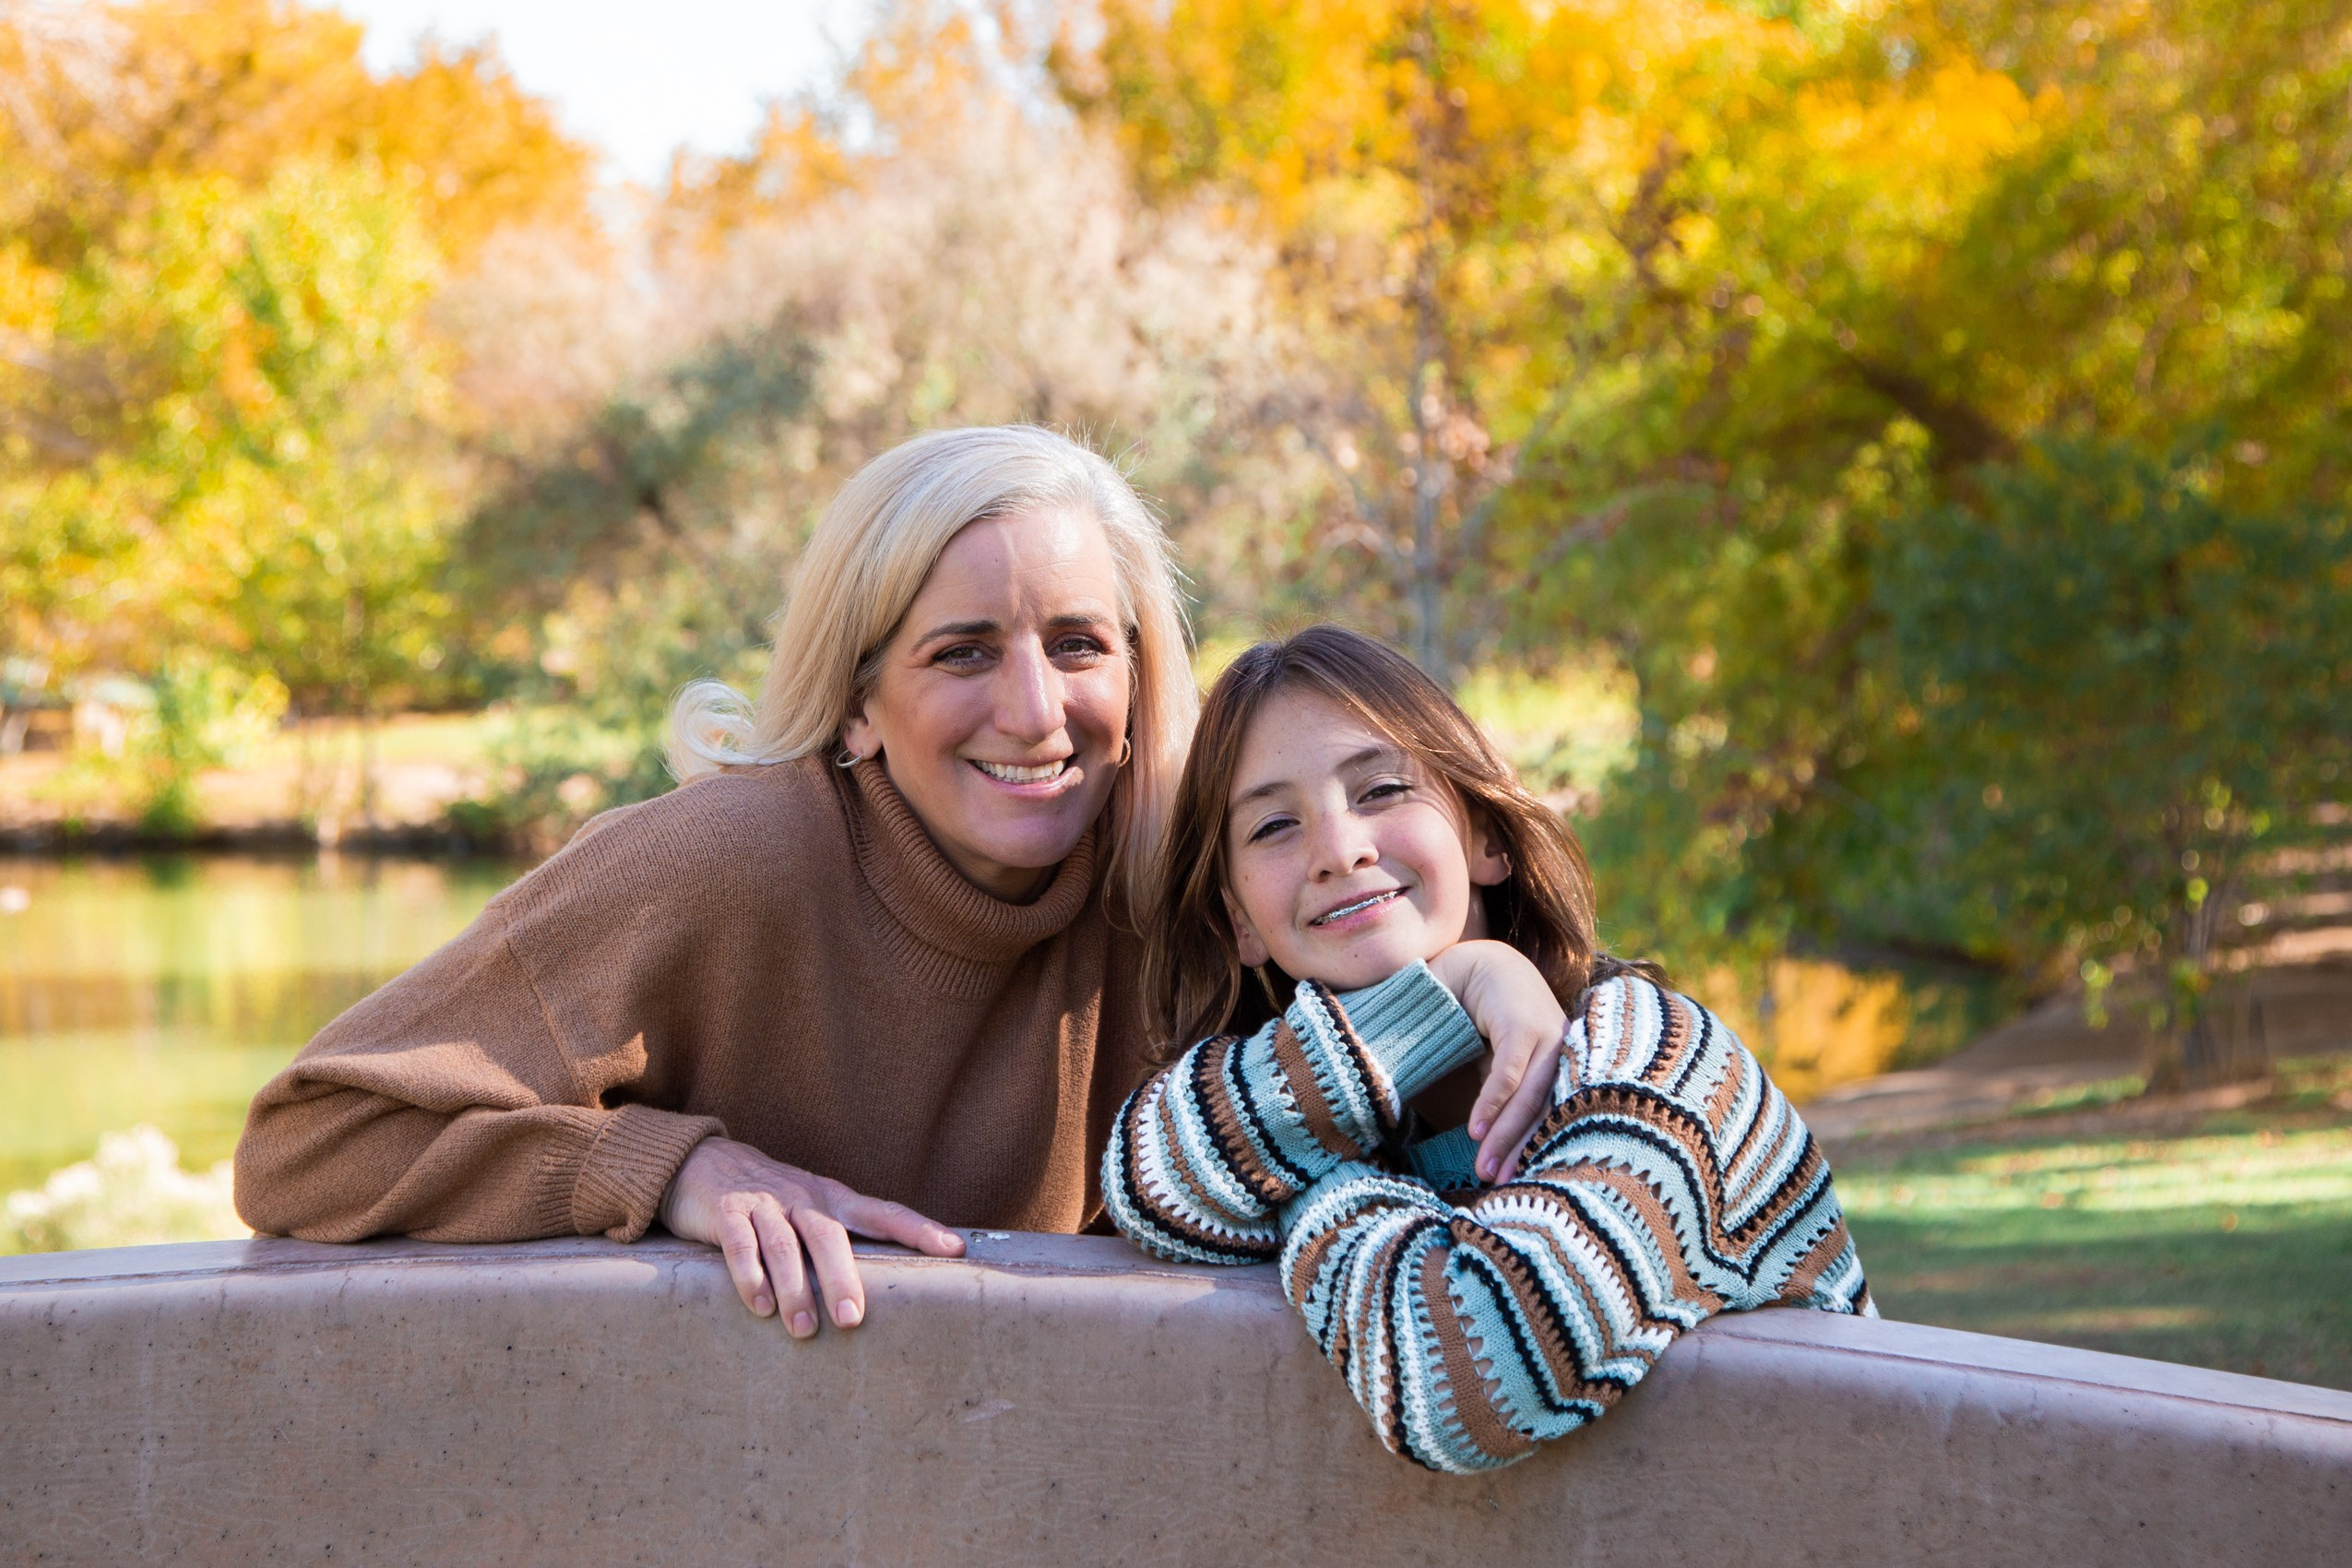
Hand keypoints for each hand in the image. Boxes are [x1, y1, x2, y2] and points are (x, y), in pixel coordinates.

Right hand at [658, 1136, 965, 1332]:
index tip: (954, 1248)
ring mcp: (764, 1203)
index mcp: (833, 1199)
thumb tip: (890, 1287)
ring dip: (795, 1289)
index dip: (919, 1229)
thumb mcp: (813, 1208)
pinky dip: (750, 1276)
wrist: (702, 1162)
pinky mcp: (726, 1211)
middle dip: (842, 1277)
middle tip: (853, 1319)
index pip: (883, 1213)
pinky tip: (760, 1306)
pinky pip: (740, 1244)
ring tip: (804, 1330)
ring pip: (784, 1245)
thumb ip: (843, 1239)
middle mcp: (804, 1199)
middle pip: (829, 1235)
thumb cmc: (773, 1200)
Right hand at [1427, 940, 1567, 1183]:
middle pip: (1547, 1113)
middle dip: (1523, 1154)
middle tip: (1502, 1188)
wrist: (1478, 961)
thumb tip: (1492, 1142)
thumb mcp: (1497, 1061)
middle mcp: (1563, 1052)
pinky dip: (1493, 1104)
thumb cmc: (1487, 1015)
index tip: (1517, 1186)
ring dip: (1505, 1137)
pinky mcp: (1523, 1024)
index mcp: (1562, 1063)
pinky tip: (1477, 1130)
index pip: (1555, 1115)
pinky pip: (1510, 1074)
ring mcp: (1547, 1037)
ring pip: (1530, 1099)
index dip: (1535, 1150)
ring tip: (1485, 1169)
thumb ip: (1502, 1094)